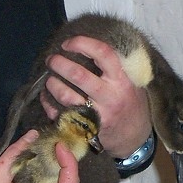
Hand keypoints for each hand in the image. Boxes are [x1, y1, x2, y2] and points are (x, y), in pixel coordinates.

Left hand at [41, 36, 151, 157]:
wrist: (135, 139)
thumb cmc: (131, 106)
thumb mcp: (131, 84)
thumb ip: (115, 69)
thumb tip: (88, 49)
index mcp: (122, 81)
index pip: (103, 53)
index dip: (82, 43)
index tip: (68, 43)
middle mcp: (110, 97)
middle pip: (78, 75)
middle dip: (59, 63)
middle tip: (52, 60)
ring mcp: (97, 115)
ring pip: (66, 96)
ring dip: (52, 84)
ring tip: (49, 79)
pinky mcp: (86, 129)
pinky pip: (60, 115)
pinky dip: (49, 104)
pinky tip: (47, 97)